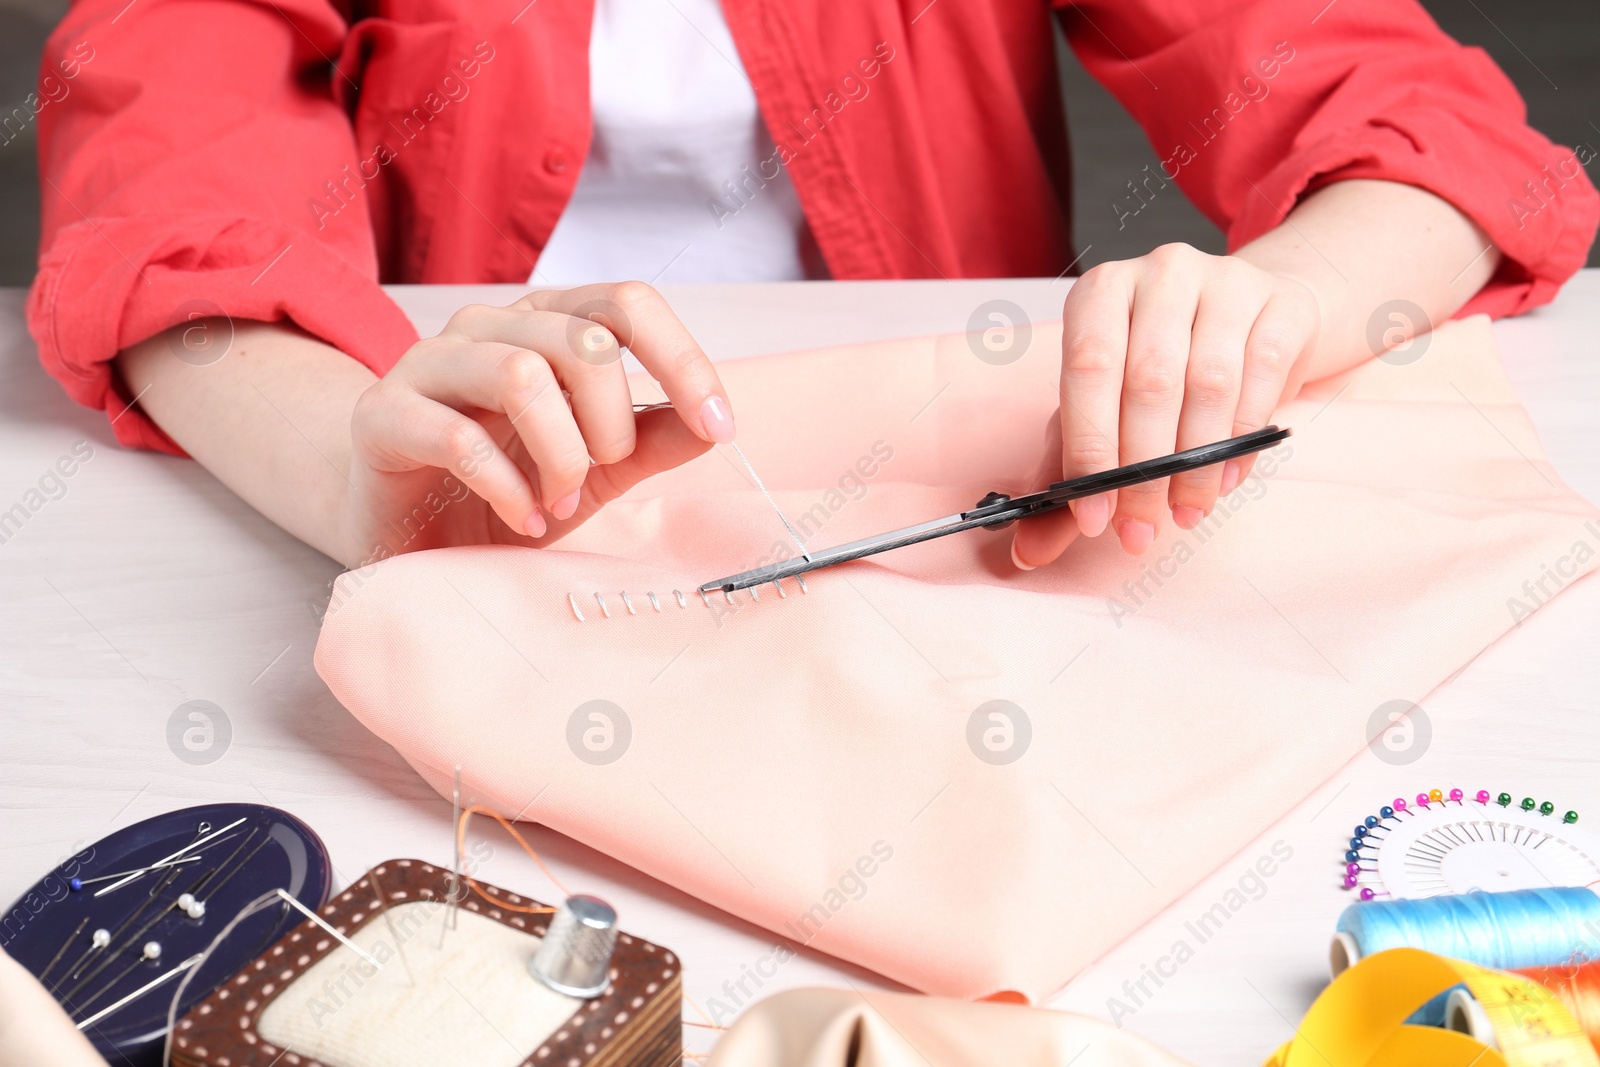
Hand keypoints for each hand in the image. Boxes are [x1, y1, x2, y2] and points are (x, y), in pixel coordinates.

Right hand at [340, 282, 734, 563]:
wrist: (406, 532)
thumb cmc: (505, 489)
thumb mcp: (597, 470)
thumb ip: (651, 441)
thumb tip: (713, 425)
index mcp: (547, 325)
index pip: (627, 303)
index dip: (683, 360)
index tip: (720, 426)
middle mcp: (488, 328)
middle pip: (583, 342)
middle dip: (612, 423)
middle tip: (598, 477)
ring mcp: (428, 364)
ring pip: (522, 374)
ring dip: (561, 454)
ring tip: (558, 501)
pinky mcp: (383, 416)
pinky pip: (460, 437)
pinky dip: (509, 489)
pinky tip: (523, 520)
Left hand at [1012, 243, 1319, 567]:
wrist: (1258, 315)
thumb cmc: (1168, 364)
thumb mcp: (1109, 406)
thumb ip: (1073, 471)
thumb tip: (1029, 549)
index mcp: (1102, 292)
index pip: (1087, 368)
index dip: (1090, 447)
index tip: (1093, 515)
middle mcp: (1160, 274)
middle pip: (1149, 382)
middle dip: (1142, 472)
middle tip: (1139, 528)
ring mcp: (1225, 282)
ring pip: (1208, 385)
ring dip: (1194, 467)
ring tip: (1184, 513)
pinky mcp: (1281, 304)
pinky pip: (1261, 380)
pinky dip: (1241, 443)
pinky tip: (1224, 481)